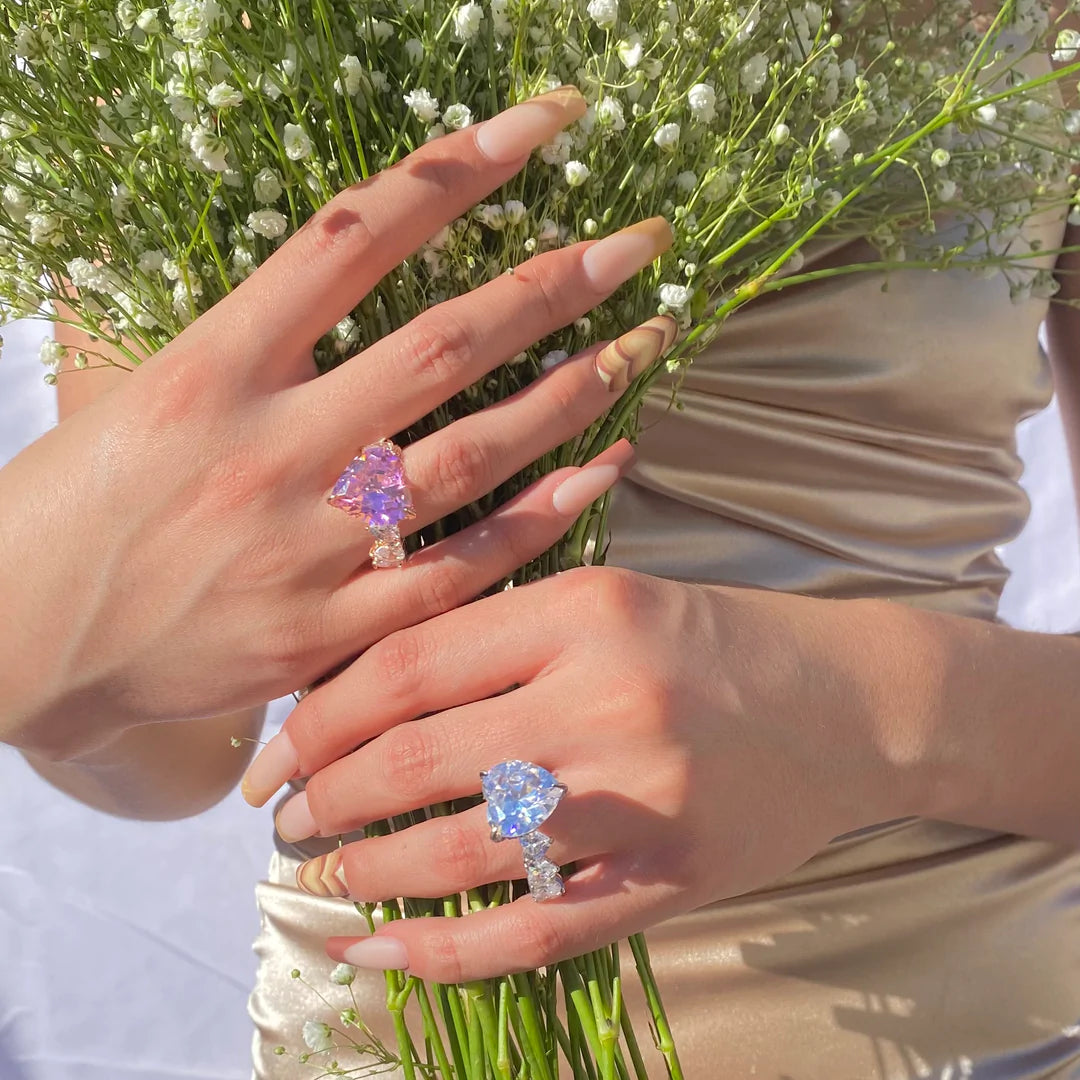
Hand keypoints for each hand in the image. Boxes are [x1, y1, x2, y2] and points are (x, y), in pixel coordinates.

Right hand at [0, 86, 676, 761]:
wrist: (20, 641)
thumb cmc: (77, 504)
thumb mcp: (147, 388)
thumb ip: (260, 338)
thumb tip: (360, 277)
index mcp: (214, 364)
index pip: (355, 236)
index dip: (460, 169)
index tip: (545, 124)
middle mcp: (270, 444)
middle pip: (442, 343)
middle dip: (554, 284)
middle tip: (642, 245)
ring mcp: (305, 544)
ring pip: (470, 455)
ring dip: (570, 394)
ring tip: (642, 346)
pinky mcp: (328, 630)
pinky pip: (459, 569)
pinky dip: (540, 520)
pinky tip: (605, 471)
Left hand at [255, 567, 931, 980]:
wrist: (850, 703)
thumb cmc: (716, 640)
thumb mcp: (608, 599)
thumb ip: (499, 630)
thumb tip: (366, 686)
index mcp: (580, 611)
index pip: (406, 664)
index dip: (319, 715)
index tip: (277, 749)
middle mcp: (602, 700)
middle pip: (415, 757)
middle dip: (326, 796)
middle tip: (288, 817)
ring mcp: (638, 799)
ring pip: (460, 850)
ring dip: (370, 871)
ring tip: (327, 874)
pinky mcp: (669, 878)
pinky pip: (536, 930)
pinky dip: (445, 952)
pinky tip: (381, 954)